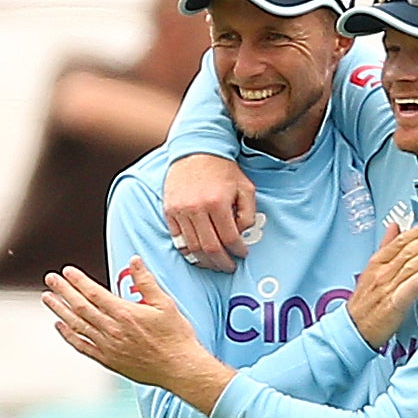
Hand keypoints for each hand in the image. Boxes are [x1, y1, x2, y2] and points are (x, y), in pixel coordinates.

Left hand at [44, 259, 233, 412]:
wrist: (180, 369)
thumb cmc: (176, 338)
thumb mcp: (165, 304)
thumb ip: (146, 281)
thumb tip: (134, 261)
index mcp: (125, 313)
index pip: (94, 293)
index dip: (78, 281)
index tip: (67, 271)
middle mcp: (112, 330)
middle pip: (80, 307)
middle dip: (63, 291)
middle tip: (50, 280)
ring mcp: (108, 347)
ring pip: (77, 326)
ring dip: (60, 311)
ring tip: (48, 299)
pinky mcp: (109, 361)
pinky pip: (82, 346)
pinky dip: (69, 336)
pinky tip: (60, 326)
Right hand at [164, 155, 256, 273]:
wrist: (197, 150)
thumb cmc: (224, 170)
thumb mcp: (245, 188)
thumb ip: (248, 214)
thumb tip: (241, 235)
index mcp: (217, 203)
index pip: (229, 239)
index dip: (238, 251)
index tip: (242, 254)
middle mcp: (197, 208)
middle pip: (210, 249)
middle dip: (222, 263)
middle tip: (229, 267)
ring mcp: (180, 211)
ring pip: (192, 248)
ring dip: (205, 261)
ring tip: (214, 264)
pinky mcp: (169, 211)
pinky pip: (178, 240)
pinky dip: (188, 252)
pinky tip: (199, 254)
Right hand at [347, 221, 417, 349]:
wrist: (352, 330)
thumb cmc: (364, 304)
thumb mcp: (371, 271)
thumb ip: (386, 248)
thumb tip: (395, 227)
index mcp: (377, 264)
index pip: (400, 242)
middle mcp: (382, 273)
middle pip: (407, 251)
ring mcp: (387, 289)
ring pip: (410, 266)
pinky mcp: (393, 306)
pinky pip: (408, 290)